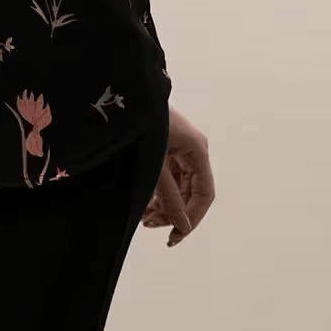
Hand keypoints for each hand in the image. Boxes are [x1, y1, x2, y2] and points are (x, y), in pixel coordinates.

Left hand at [140, 103, 213, 245]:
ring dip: (163, 204)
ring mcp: (180, 148)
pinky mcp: (167, 147)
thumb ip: (169, 197)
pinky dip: (157, 192)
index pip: (204, 194)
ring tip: (144, 216)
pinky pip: (169, 177)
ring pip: (178, 187)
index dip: (192, 218)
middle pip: (190, 193)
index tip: (175, 236)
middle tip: (149, 224)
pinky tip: (144, 203)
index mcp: (198, 149)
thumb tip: (183, 226)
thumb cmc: (140, 122)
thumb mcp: (155, 164)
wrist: (125, 94)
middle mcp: (193, 150)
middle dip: (172, 212)